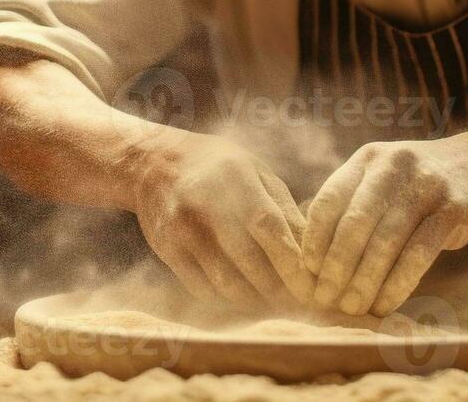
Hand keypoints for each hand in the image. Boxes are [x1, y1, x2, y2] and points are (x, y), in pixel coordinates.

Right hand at [132, 132, 315, 306]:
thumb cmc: (219, 167)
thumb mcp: (256, 172)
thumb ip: (283, 209)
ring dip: (256, 300)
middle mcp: (206, 206)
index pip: (269, 228)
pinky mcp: (167, 250)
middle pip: (249, 262)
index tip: (311, 286)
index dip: (292, 262)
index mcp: (236, 179)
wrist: (154, 163)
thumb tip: (313, 251)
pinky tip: (244, 296)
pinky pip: (203, 288)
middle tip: (300, 303)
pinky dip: (227, 299)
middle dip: (280, 289)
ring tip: (276, 304)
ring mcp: (183, 230)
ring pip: (226, 283)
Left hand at [300, 136, 467, 315]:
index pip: (329, 201)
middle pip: (354, 224)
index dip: (314, 241)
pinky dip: (398, 284)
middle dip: (336, 269)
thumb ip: (351, 206)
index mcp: (368, 160)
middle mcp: (394, 166)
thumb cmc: (419, 186)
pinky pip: (419, 253)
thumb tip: (308, 260)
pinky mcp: (455, 209)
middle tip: (326, 300)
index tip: (308, 274)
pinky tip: (386, 303)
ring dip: (365, 282)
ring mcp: (427, 185)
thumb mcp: (383, 179)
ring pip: (386, 242)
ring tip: (354, 308)